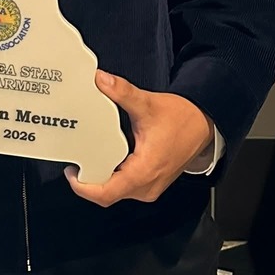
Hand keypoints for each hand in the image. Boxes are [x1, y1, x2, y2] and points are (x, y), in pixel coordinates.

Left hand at [64, 71, 213, 206]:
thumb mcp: (148, 104)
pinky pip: (125, 186)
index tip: (71, 172)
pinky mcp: (151, 182)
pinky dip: (113, 175)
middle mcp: (147, 185)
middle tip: (75, 161)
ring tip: (86, 159)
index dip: (84, 187)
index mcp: (144, 171)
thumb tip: (101, 80)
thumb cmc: (182, 119)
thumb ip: (122, 92)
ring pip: (117, 191)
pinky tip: (104, 159)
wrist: (203, 124)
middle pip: (108, 194)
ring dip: (101, 179)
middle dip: (89, 181)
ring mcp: (150, 186)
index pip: (107, 193)